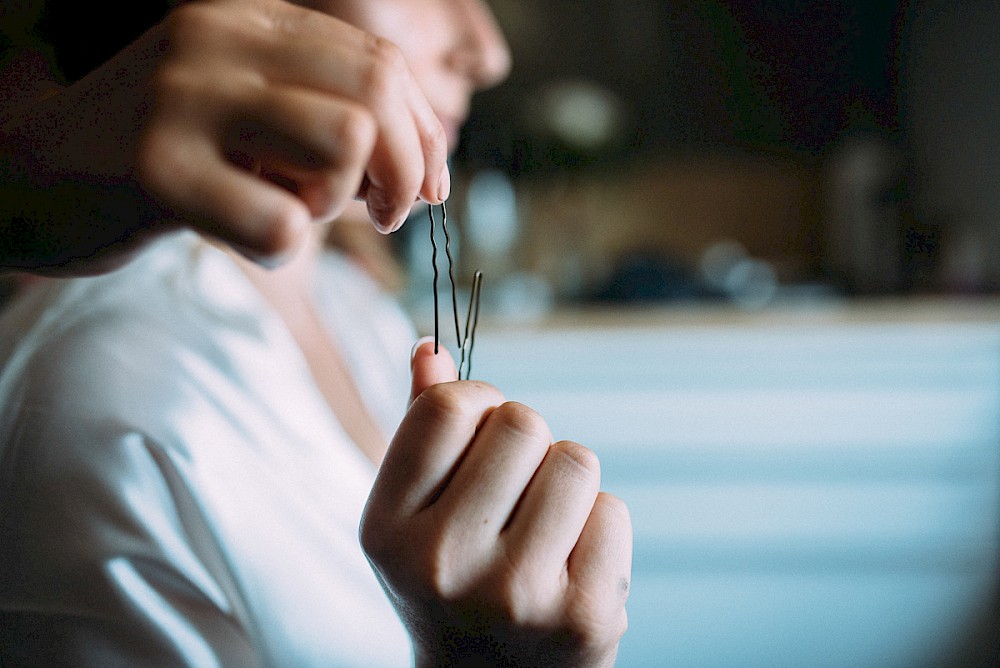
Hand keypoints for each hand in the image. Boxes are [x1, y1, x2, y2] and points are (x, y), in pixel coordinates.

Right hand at [0, 0, 448, 272]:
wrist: (29, 178)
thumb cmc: (164, 159)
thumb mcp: (248, 118)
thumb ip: (328, 124)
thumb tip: (431, 175)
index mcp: (247, 18)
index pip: (381, 63)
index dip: (426, 133)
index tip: (428, 187)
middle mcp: (217, 38)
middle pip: (377, 93)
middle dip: (408, 170)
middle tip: (385, 213)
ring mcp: (183, 96)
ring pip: (343, 142)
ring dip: (340, 205)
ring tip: (298, 218)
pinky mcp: (156, 168)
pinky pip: (282, 224)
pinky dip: (282, 251)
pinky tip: (244, 243)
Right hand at [362, 340, 631, 666]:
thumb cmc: (452, 577)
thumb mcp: (414, 512)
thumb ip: (420, 428)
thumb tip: (431, 347)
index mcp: (385, 529)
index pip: (449, 405)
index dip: (478, 404)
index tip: (480, 437)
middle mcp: (439, 564)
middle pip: (523, 422)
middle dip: (528, 445)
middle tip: (513, 498)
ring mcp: (513, 595)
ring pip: (576, 460)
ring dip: (566, 483)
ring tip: (542, 532)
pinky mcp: (581, 617)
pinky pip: (613, 511)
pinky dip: (598, 528)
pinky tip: (570, 567)